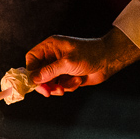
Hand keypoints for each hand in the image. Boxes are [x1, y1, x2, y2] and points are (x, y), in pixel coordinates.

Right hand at [25, 28, 139, 95]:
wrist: (109, 60)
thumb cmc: (90, 54)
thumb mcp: (68, 63)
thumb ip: (49, 71)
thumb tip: (33, 79)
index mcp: (50, 46)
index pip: (32, 58)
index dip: (31, 70)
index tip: (34, 83)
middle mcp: (53, 56)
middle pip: (38, 73)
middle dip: (45, 83)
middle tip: (49, 92)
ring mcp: (61, 66)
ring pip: (49, 82)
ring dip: (57, 87)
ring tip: (66, 87)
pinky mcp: (68, 76)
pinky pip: (61, 85)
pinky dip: (68, 86)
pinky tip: (78, 81)